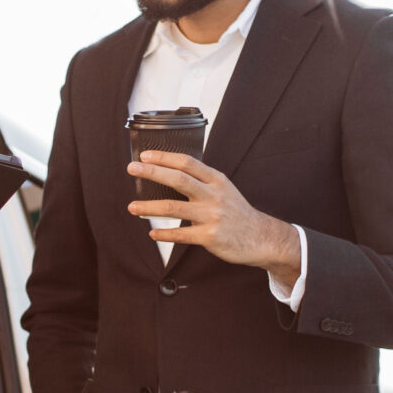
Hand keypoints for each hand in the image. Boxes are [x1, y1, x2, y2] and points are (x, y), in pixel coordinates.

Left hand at [128, 151, 302, 289]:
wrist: (260, 237)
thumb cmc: (237, 212)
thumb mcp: (224, 189)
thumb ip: (201, 181)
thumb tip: (169, 173)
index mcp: (216, 180)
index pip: (187, 162)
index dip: (165, 157)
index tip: (145, 155)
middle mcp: (213, 195)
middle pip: (178, 179)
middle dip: (152, 172)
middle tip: (131, 168)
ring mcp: (211, 216)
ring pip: (173, 207)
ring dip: (149, 207)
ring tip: (132, 207)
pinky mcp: (210, 236)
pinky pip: (181, 235)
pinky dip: (164, 234)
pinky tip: (153, 233)